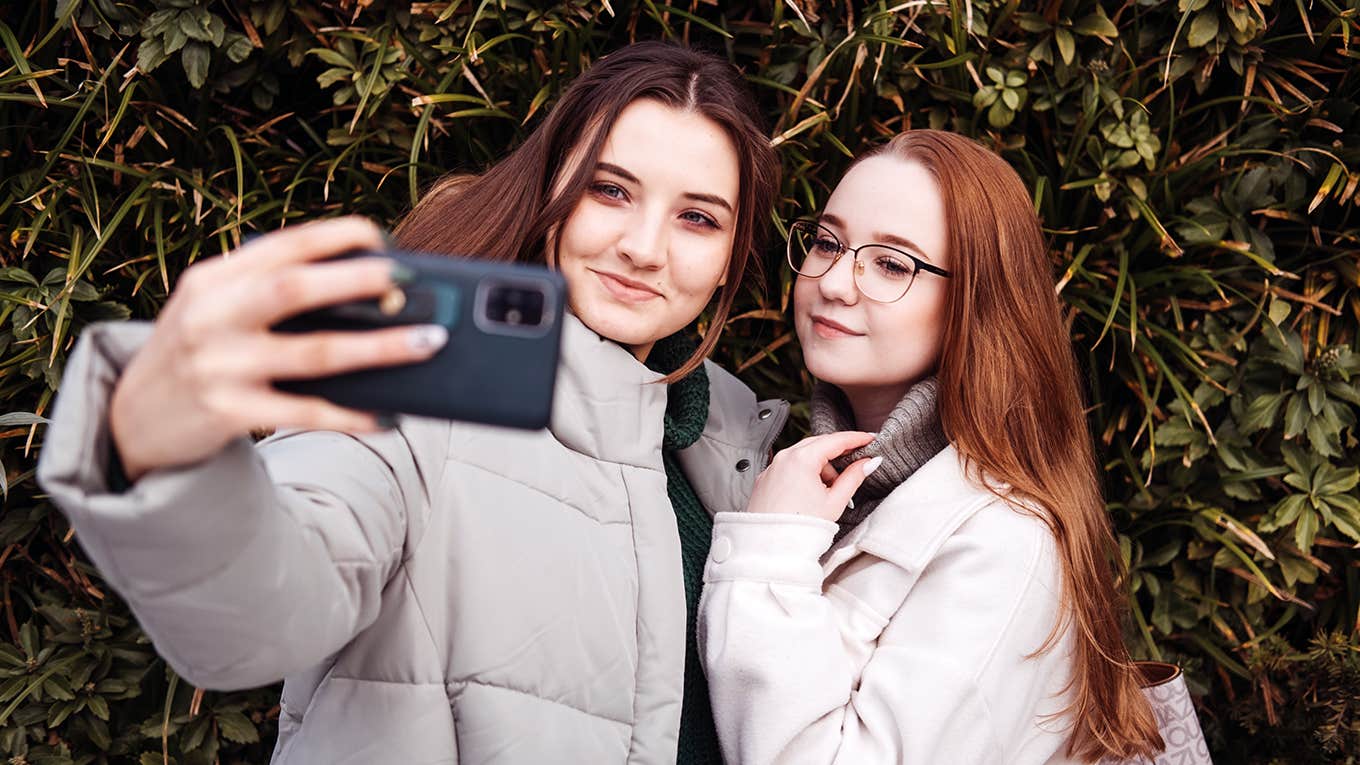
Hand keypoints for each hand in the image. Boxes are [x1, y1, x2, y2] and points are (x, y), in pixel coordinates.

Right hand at [109, 217, 447, 480]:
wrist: (132, 418)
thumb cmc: (200, 352)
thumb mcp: (217, 309)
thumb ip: (271, 293)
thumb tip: (374, 296)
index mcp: (214, 278)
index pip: (282, 245)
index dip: (336, 236)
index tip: (382, 237)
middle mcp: (212, 316)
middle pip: (294, 289)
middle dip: (356, 280)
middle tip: (409, 279)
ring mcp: (219, 365)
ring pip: (313, 353)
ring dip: (378, 347)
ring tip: (426, 342)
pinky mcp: (227, 412)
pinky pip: (304, 413)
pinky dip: (350, 415)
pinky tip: (387, 415)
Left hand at [746, 431, 881, 521]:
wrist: (772, 549)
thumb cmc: (801, 527)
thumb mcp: (835, 501)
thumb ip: (854, 477)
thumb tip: (869, 462)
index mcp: (802, 459)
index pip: (835, 440)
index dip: (856, 439)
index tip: (869, 439)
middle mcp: (783, 458)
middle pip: (818, 444)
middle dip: (837, 453)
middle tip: (855, 461)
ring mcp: (771, 468)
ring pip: (802, 455)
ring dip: (820, 466)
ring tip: (829, 490)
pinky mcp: (765, 480)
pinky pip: (788, 467)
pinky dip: (803, 473)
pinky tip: (811, 492)